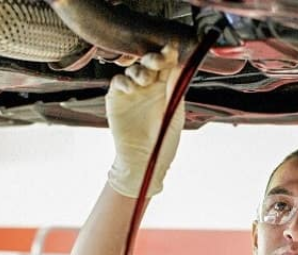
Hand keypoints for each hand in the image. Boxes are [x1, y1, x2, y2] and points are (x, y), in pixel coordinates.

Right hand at [106, 44, 184, 197]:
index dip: (168, 55)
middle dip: (153, 58)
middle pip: (149, 63)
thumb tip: (181, 65)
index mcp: (165, 90)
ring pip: (133, 70)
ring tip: (144, 81)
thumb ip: (176, 90)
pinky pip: (117, 83)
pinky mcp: (116, 101)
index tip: (171, 50)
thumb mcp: (175, 115)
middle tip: (157, 62)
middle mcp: (148, 88)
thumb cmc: (163, 143)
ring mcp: (132, 93)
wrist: (144, 162)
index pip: (166, 66)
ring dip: (139, 70)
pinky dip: (123, 81)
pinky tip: (130, 89)